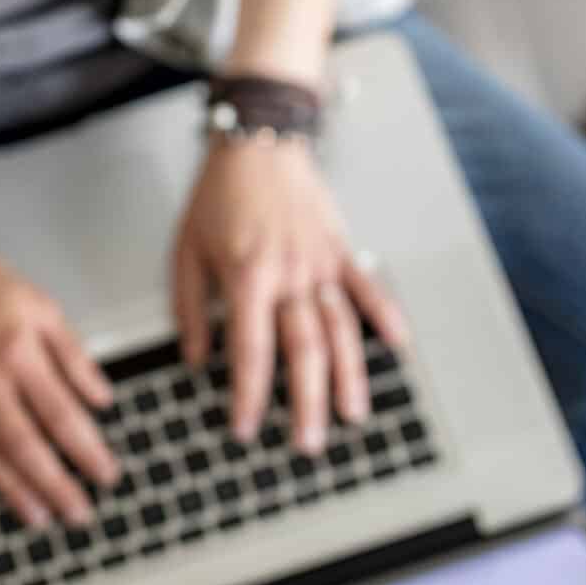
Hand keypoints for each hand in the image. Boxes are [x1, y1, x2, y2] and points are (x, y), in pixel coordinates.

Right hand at [0, 217, 120, 529]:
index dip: (88, 452)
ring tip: (38, 516)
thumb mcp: (41, 306)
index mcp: (19, 352)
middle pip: (26, 446)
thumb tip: (102, 398)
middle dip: (57, 485)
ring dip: (14, 490)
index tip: (106, 475)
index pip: (62, 416)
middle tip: (79, 513)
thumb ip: (73, 355)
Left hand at [169, 133, 409, 452]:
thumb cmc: (218, 194)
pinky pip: (367, 287)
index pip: (250, 350)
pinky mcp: (341, 249)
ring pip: (341, 328)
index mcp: (247, 276)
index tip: (244, 429)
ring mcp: (321, 262)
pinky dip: (385, 316)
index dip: (248, 395)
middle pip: (304, 349)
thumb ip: (192, 308)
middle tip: (307, 443)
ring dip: (348, 375)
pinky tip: (399, 345)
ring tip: (352, 414)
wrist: (258, 140)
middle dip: (306, 402)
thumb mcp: (186, 250)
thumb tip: (195, 358)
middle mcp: (290, 273)